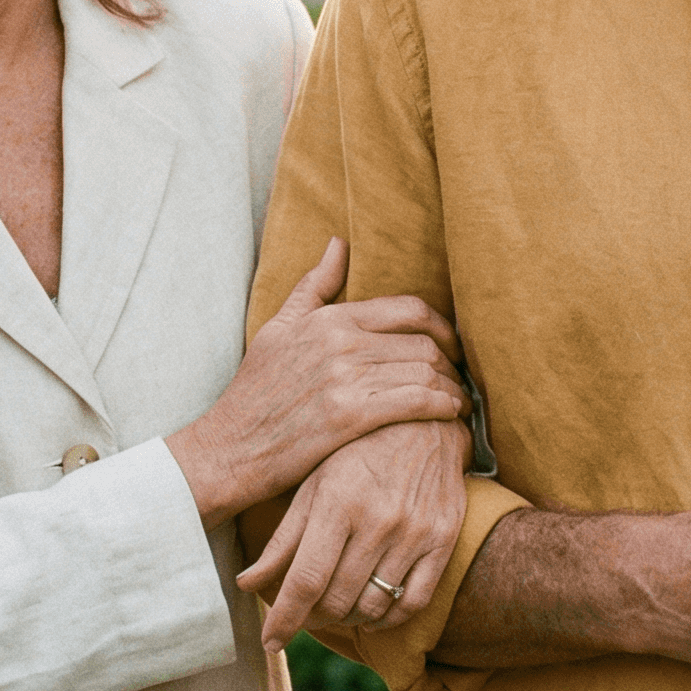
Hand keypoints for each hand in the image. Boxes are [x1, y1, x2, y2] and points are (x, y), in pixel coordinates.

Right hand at [167, 238, 466, 528]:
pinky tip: (451, 417)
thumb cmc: (255, 391)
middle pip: (424, 341)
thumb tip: (339, 244)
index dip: (443, 326)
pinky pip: (417, 402)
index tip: (452, 346)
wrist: (230, 447)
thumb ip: (314, 286)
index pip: (408, 308)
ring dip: (453, 388)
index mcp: (329, 318)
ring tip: (459, 402)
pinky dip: (444, 408)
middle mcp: (340, 341)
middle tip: (461, 379)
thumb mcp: (278, 327)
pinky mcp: (350, 416)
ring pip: (425, 371)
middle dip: (453, 363)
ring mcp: (345, 378)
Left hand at [236, 418, 468, 649]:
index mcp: (338, 500)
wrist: (426, 420)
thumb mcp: (313, 481)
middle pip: (338, 599)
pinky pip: (413, 602)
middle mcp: (378, 519)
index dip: (285, 618)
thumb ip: (283, 537)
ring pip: (374, 606)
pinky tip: (371, 610)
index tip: (270, 641)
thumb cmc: (357, 449)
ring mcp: (415, 532)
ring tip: (334, 608)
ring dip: (348, 619)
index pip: (306, 579)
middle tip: (303, 614)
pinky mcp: (443, 540)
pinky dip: (388, 618)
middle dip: (312, 618)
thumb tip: (246, 582)